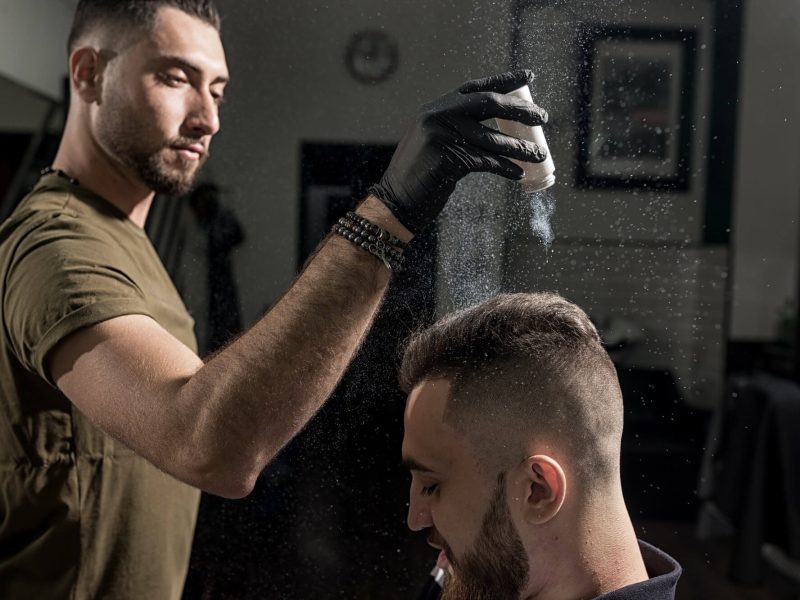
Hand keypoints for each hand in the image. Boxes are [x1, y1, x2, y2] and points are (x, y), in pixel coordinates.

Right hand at [369, 69, 548, 233]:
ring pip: (492, 137)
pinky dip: (505, 167)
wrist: (395, 202)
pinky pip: (486, 161)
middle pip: (488, 103)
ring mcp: (441, 135)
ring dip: (519, 148)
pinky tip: (519, 174)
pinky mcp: (447, 158)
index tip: (529, 77)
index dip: (504, 81)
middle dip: (520, 109)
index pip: (475, 88)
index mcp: (435, 108)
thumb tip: (497, 133)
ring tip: (539, 155)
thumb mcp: (435, 145)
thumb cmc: (420, 177)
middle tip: (542, 117)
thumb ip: (456, 132)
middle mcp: (437, 115)